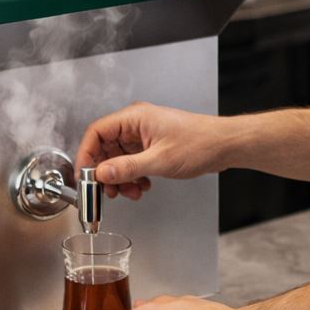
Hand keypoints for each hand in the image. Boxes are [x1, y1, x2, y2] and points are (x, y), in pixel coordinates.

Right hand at [75, 102, 230, 200]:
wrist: (224, 146)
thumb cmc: (200, 143)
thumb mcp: (159, 160)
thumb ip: (127, 168)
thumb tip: (100, 174)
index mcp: (134, 118)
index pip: (96, 132)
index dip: (86, 155)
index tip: (84, 176)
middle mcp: (136, 124)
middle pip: (105, 147)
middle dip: (105, 172)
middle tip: (108, 191)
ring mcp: (144, 135)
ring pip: (118, 158)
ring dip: (121, 178)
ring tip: (130, 192)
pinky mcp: (152, 146)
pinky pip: (132, 162)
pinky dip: (133, 176)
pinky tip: (142, 186)